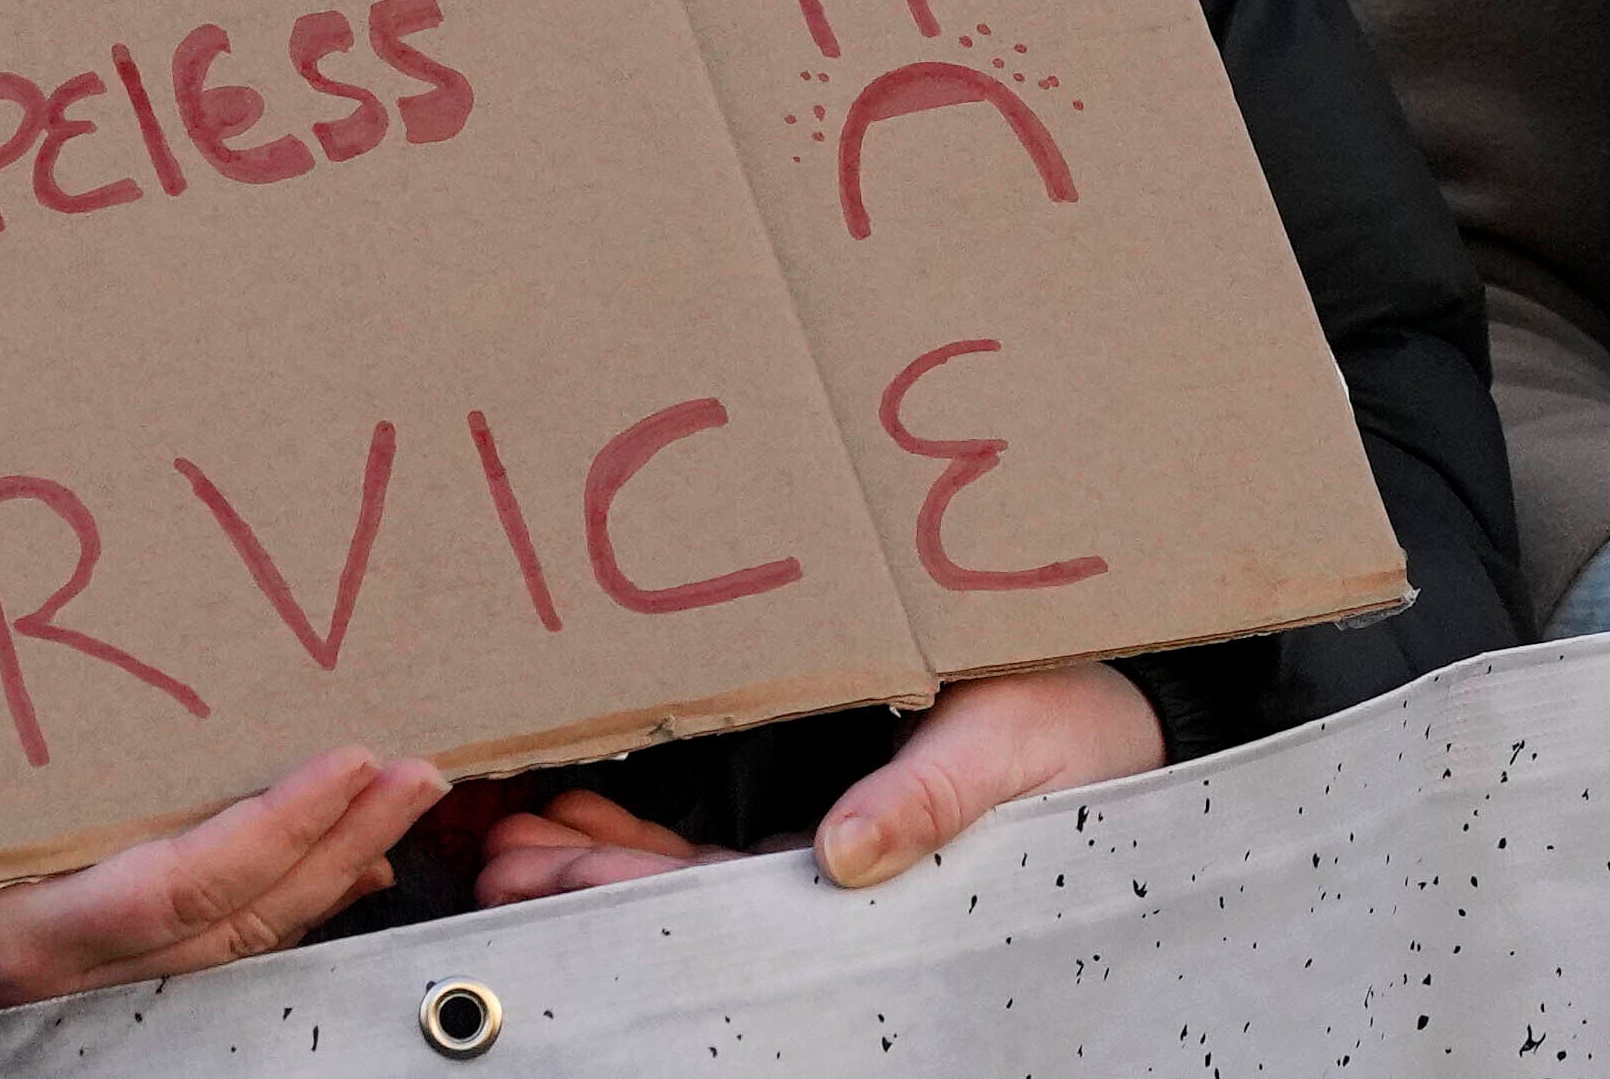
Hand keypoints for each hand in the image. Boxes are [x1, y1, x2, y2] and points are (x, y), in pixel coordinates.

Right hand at [0, 749, 443, 1024]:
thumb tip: (28, 641)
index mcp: (20, 933)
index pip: (182, 892)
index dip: (278, 830)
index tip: (354, 760)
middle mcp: (70, 973)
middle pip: (237, 919)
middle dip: (340, 843)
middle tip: (419, 768)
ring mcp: (87, 985)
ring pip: (235, 937)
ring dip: (328, 866)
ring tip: (396, 802)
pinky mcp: (91, 974)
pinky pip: (207, 943)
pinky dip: (278, 896)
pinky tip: (327, 863)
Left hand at [469, 661, 1161, 903]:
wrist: (1117, 703)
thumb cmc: (1076, 735)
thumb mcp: (1008, 756)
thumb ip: (928, 802)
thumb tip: (844, 854)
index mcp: (864, 878)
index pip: (722, 906)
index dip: (627, 896)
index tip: (544, 879)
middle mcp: (824, 871)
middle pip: (680, 895)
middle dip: (582, 881)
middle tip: (493, 859)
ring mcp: (817, 840)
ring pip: (682, 867)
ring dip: (595, 854)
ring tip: (508, 838)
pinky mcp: (820, 803)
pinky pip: (712, 828)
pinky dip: (639, 820)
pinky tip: (578, 801)